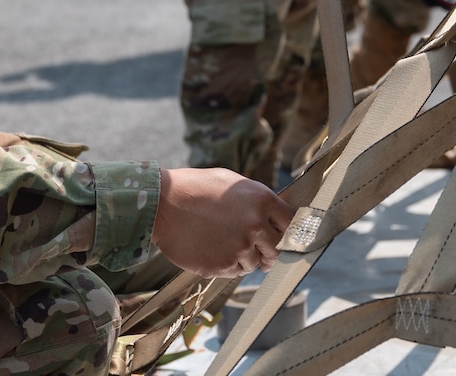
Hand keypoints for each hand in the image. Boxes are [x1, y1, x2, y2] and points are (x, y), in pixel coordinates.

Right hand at [152, 167, 294, 277]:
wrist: (162, 204)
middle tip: (259, 249)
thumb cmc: (196, 188)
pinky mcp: (222, 266)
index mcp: (262, 201)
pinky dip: (226, 264)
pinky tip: (212, 248)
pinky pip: (234, 271)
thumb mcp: (233, 183)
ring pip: (254, 264)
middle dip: (269, 251)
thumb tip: (275, 217)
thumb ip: (258, 201)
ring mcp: (239, 248)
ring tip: (223, 242)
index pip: (293, 224)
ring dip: (245, 258)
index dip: (290, 232)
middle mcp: (255, 226)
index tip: (286, 237)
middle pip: (277, 250)